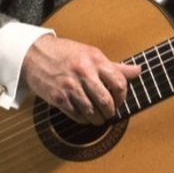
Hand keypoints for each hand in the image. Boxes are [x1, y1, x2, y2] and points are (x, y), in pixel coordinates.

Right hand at [21, 35, 140, 124]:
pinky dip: (84, 119)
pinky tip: (85, 116)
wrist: (35, 54)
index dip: (123, 96)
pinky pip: (76, 115)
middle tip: (110, 112)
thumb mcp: (91, 54)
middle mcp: (83, 72)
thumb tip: (138, 70)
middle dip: (111, 111)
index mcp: (95, 59)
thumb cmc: (65, 53)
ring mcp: (70, 85)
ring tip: (99, 118)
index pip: (119, 83)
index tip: (120, 100)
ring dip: (98, 119)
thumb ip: (115, 66)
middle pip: (106, 100)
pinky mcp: (58, 97)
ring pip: (92, 111)